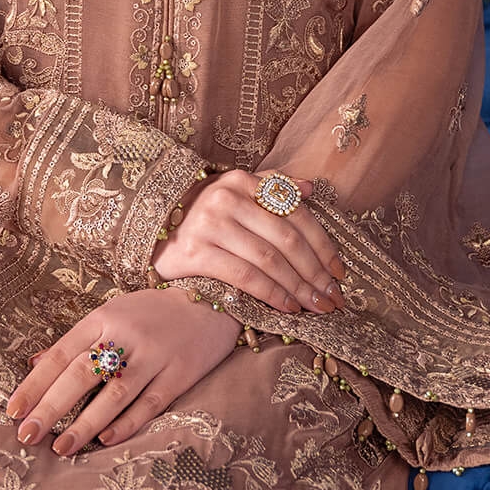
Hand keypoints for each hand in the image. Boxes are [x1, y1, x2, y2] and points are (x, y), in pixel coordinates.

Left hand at [4, 289, 239, 456]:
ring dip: (85, 423)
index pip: (61, 353)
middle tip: (26, 435)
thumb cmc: (151, 313)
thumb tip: (33, 364)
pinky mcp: (180, 373)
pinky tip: (105, 441)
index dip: (35, 383)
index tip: (12, 410)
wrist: (210, 300)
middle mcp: (126, 334)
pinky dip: (127, 423)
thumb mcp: (111, 314)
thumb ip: (76, 341)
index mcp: (103, 317)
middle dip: (51, 407)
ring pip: (114, 393)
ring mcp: (154, 354)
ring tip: (60, 448)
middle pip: (82, 373)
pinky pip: (150, 403)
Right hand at [153, 170, 346, 314]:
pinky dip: (271, 294)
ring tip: (315, 306)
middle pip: (286, 239)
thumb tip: (311, 188)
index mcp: (242, 181)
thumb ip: (272, 187)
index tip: (339, 272)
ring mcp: (210, 225)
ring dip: (298, 287)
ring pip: (269, 260)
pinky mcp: (196, 252)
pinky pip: (244, 276)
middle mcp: (227, 199)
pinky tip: (287, 307)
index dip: (323, 245)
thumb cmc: (201, 214)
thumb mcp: (234, 192)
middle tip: (333, 298)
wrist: (150, 230)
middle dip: (316, 272)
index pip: (295, 213)